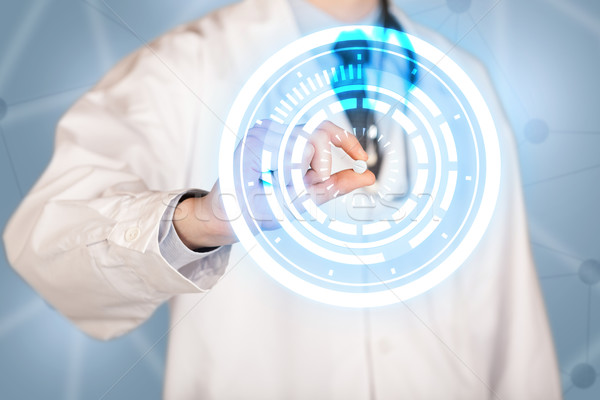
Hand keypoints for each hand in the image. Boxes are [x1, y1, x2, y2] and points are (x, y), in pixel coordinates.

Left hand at [173, 120, 374, 247]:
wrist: (220, 215)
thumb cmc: (246, 214)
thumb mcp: (290, 206)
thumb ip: (330, 188)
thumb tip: (367, 178)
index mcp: (261, 142)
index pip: (313, 142)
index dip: (323, 168)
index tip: (316, 187)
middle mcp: (264, 130)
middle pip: (318, 135)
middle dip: (322, 166)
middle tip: (312, 189)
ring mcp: (269, 131)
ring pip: (317, 138)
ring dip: (316, 166)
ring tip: (295, 188)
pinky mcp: (275, 137)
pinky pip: (308, 142)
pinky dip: (311, 164)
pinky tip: (294, 180)